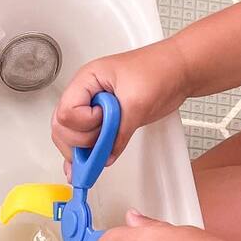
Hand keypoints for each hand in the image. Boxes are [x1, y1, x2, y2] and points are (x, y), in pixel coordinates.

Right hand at [52, 39, 191, 170]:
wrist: (179, 70)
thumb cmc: (160, 70)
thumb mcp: (138, 103)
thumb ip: (119, 133)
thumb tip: (106, 156)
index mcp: (86, 81)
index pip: (66, 112)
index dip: (83, 124)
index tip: (104, 121)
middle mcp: (84, 95)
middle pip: (61, 128)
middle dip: (79, 142)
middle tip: (101, 142)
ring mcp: (90, 109)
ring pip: (68, 138)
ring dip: (81, 151)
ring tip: (99, 156)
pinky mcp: (100, 121)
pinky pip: (83, 141)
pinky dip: (83, 157)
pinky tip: (84, 169)